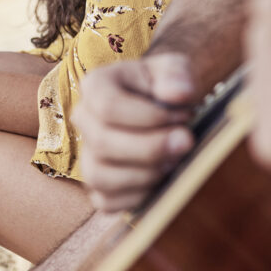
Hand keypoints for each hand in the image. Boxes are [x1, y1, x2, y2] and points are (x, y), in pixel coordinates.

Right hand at [73, 54, 197, 211]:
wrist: (167, 109)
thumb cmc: (168, 86)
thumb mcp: (176, 69)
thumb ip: (178, 75)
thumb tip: (179, 93)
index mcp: (96, 85)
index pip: (108, 106)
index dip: (148, 117)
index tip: (183, 116)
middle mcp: (84, 119)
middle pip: (103, 142)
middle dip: (150, 148)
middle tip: (186, 143)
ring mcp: (87, 153)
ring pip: (99, 175)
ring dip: (143, 174)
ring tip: (174, 162)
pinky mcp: (98, 184)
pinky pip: (107, 201)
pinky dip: (137, 196)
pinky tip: (162, 181)